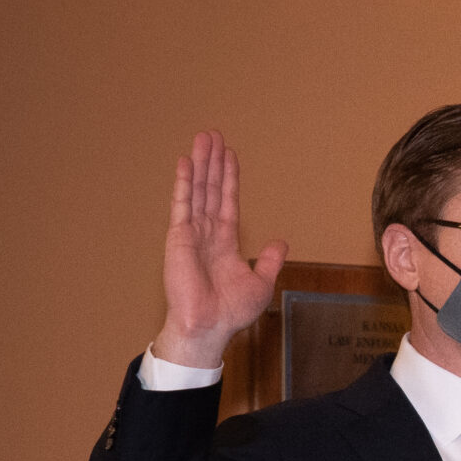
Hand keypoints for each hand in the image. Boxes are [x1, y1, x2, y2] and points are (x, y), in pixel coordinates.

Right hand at [153, 130, 287, 368]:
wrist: (210, 326)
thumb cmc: (231, 311)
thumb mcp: (260, 282)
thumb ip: (270, 260)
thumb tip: (281, 242)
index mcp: (225, 241)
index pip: (227, 201)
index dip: (229, 178)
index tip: (229, 155)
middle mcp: (207, 232)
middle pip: (211, 188)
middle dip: (213, 162)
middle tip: (214, 134)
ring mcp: (192, 232)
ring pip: (197, 190)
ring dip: (200, 163)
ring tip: (203, 138)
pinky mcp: (179, 237)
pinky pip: (182, 204)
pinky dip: (184, 183)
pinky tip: (186, 162)